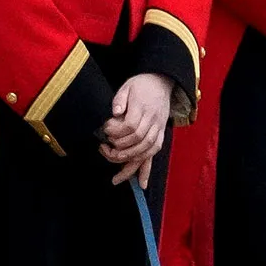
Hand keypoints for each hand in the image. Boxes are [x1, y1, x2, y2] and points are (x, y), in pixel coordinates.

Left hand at [102, 73, 174, 187]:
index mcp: (143, 108)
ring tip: (116, 177)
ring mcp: (157, 130)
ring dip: (131, 163)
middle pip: (138, 141)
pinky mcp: (160, 135)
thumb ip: (120, 99)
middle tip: (104, 150)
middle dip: (120, 150)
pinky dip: (147, 169)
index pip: (130, 125)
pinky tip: (141, 183)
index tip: (104, 131)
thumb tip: (115, 113)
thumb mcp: (127, 86)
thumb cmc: (141, 85)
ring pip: (146, 151)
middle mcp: (153, 121)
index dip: (115, 132)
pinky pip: (154, 154)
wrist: (161, 82)